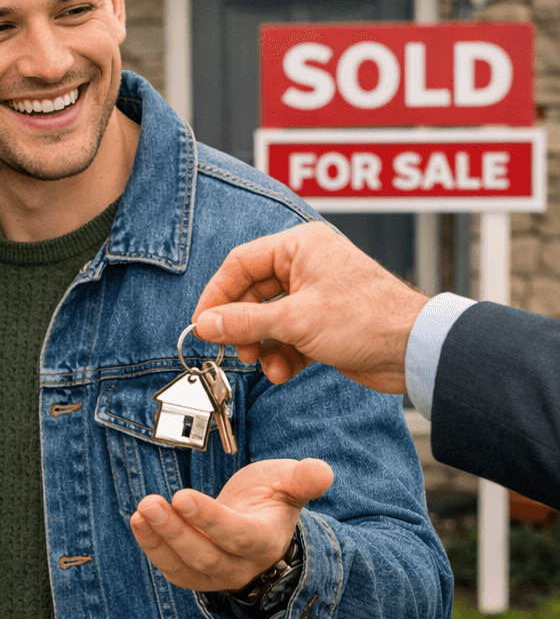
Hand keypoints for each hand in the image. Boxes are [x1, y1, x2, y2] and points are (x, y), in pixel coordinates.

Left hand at [130, 458, 333, 592]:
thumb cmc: (272, 497)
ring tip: (140, 512)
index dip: (210, 519)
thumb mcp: (288, 481)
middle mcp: (241, 565)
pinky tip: (137, 522)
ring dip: (158, 540)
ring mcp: (216, 574)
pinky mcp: (195, 574)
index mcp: (266, 541)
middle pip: (205, 556)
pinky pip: (172, 568)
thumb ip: (303, 479)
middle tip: (149, 504)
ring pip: (185, 567)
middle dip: (174, 531)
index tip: (182, 496)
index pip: (237, 535)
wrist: (260, 521)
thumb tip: (322, 471)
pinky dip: (152, 547)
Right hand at [192, 222, 427, 392]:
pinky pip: (287, 336)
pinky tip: (284, 372)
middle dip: (242, 326)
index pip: (240, 263)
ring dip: (261, 346)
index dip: (217, 294)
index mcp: (299, 246)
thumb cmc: (366, 319)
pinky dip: (281, 355)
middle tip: (232, 349)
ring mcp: (314, 295)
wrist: (415, 351)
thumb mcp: (295, 320)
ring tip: (263, 365)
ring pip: (268, 319)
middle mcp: (305, 265)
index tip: (202, 323)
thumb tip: (205, 324)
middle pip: (252, 294)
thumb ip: (244, 322)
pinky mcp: (323, 323)